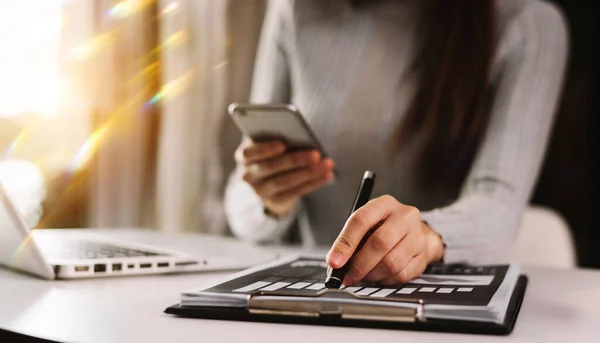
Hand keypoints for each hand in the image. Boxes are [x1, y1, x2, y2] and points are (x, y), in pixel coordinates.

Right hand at [235, 138, 334, 216]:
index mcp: (244, 156)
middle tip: (315, 154)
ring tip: (326, 164)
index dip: (265, 149)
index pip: (249, 153)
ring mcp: (260, 191)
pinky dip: (313, 183)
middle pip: (271, 167)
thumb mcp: (270, 145)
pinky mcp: (275, 201)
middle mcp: (248, 175)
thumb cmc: (273, 153)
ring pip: (285, 181)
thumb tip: (301, 138)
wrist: (267, 182)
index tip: (282, 144)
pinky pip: (296, 192)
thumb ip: (279, 138)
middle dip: (295, 160)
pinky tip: (327, 175)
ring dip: (309, 172)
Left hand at [326, 195, 443, 285]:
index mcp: (384, 204)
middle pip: (380, 242)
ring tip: (362, 276)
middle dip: (359, 264)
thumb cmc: (383, 228)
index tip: (334, 262)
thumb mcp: (365, 226)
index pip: (361, 220)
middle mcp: (405, 216)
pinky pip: (401, 275)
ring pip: (392, 262)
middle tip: (348, 277)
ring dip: (371, 275)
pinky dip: (384, 280)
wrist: (414, 233)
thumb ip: (349, 241)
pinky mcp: (423, 256)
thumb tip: (334, 263)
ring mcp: (417, 236)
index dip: (345, 243)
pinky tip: (378, 277)